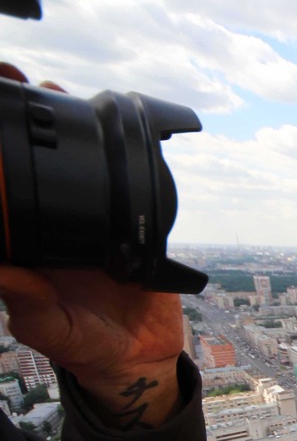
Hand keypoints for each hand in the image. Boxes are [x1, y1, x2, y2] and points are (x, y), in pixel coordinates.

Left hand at [0, 64, 183, 427]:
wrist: (140, 357)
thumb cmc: (84, 347)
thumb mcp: (49, 329)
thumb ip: (26, 302)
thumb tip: (2, 269)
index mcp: (27, 246)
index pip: (2, 193)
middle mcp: (54, 228)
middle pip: (33, 166)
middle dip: (23, 124)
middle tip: (18, 84)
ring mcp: (91, 225)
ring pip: (76, 169)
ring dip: (65, 130)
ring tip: (56, 93)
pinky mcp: (128, 229)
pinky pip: (122, 190)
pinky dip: (118, 162)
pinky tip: (114, 136)